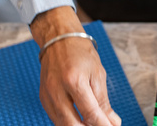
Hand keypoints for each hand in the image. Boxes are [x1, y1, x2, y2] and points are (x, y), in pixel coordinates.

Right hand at [31, 7, 120, 124]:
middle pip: (71, 124)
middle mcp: (57, 89)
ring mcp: (48, 95)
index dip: (102, 125)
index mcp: (74, 80)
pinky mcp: (43, 98)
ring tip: (92, 124)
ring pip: (62, 124)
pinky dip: (68, 123)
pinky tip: (79, 122)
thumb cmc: (80, 53)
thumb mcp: (98, 73)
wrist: (59, 39)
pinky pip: (55, 118)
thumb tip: (112, 122)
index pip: (90, 112)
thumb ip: (103, 101)